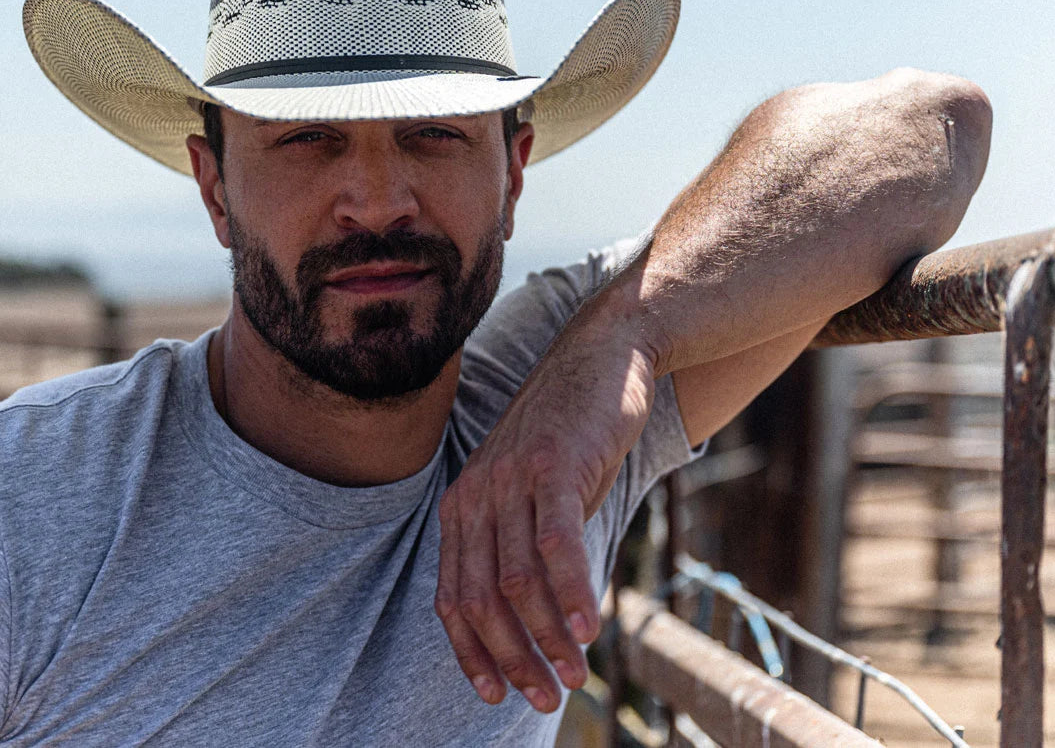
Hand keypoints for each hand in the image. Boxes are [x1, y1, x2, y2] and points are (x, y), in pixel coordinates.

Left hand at [434, 301, 660, 711]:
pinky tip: (589, 628)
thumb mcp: (534, 494)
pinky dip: (571, 592)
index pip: (453, 598)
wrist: (601, 357)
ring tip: (573, 677)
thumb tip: (535, 622)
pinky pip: (556, 543)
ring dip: (546, 638)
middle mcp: (477, 495)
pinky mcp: (554, 467)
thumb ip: (522, 547)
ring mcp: (513, 480)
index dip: (472, 654)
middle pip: (482, 600)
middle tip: (546, 698)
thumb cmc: (571, 436)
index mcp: (463, 507)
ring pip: (518, 581)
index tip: (497, 695)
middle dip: (512, 659)